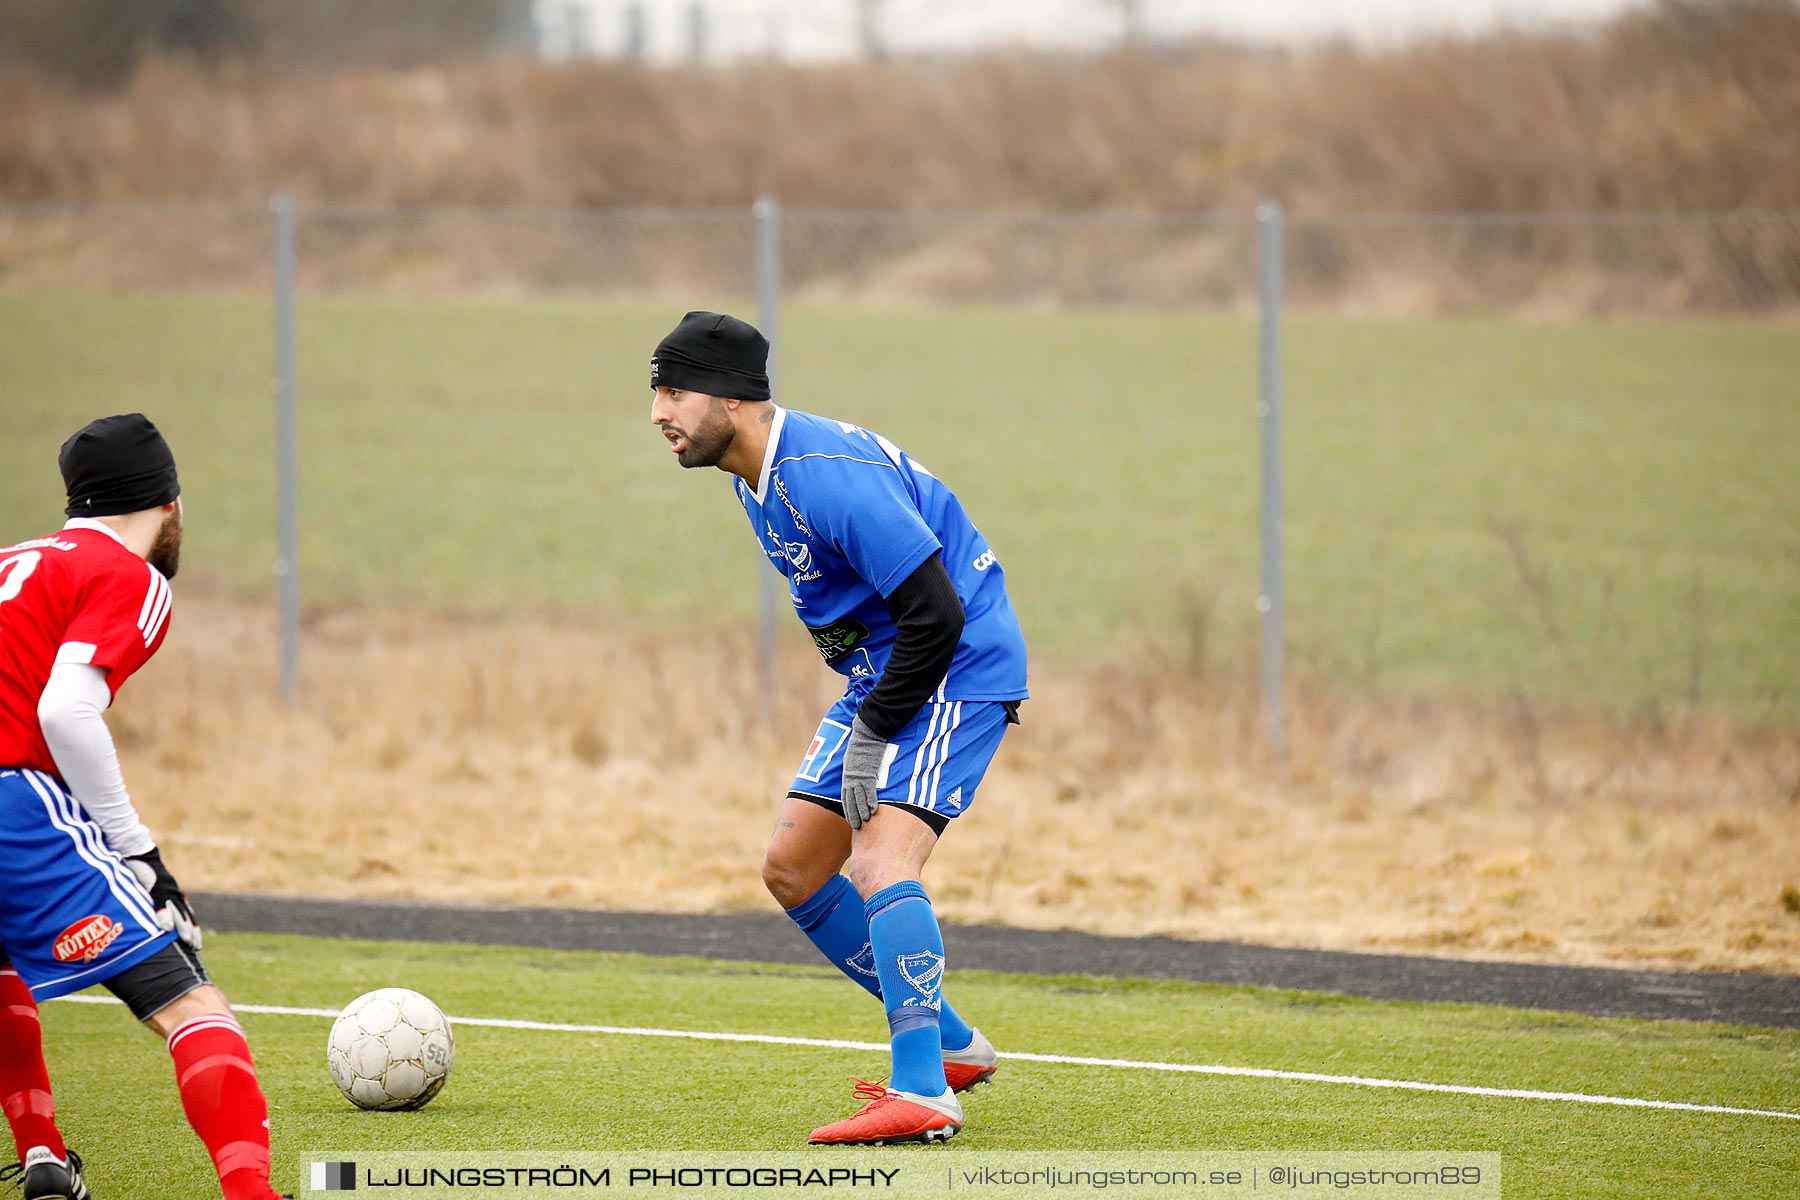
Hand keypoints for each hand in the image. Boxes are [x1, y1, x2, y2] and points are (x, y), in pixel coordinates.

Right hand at [124, 847, 201, 950]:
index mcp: (171, 894)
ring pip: (176, 911)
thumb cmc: (140, 871)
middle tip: (197, 947)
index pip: (185, 913)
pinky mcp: (154, 885)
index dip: (191, 927)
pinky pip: (160, 902)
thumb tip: (152, 920)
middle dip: (191, 931)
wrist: (137, 850)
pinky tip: (166, 928)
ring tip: (187, 941)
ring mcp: (165, 889)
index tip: (196, 943)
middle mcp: (172, 892)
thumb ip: (152, 903)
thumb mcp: (149, 888)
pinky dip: (163, 915)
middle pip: (185, 915)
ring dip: (182, 927)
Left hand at [840, 715, 888, 829]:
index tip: (849, 818)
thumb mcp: (854, 756)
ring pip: (859, 799)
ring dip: (862, 812)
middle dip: (852, 814)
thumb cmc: (862, 742)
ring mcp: (860, 777)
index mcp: (847, 774)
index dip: (847, 808)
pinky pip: (870, 792)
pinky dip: (871, 802)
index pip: (845, 796)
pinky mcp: (869, 774)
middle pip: (850, 800)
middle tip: (855, 826)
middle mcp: (851, 777)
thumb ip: (856, 767)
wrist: (867, 732)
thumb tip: (859, 772)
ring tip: (864, 823)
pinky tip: (873, 812)